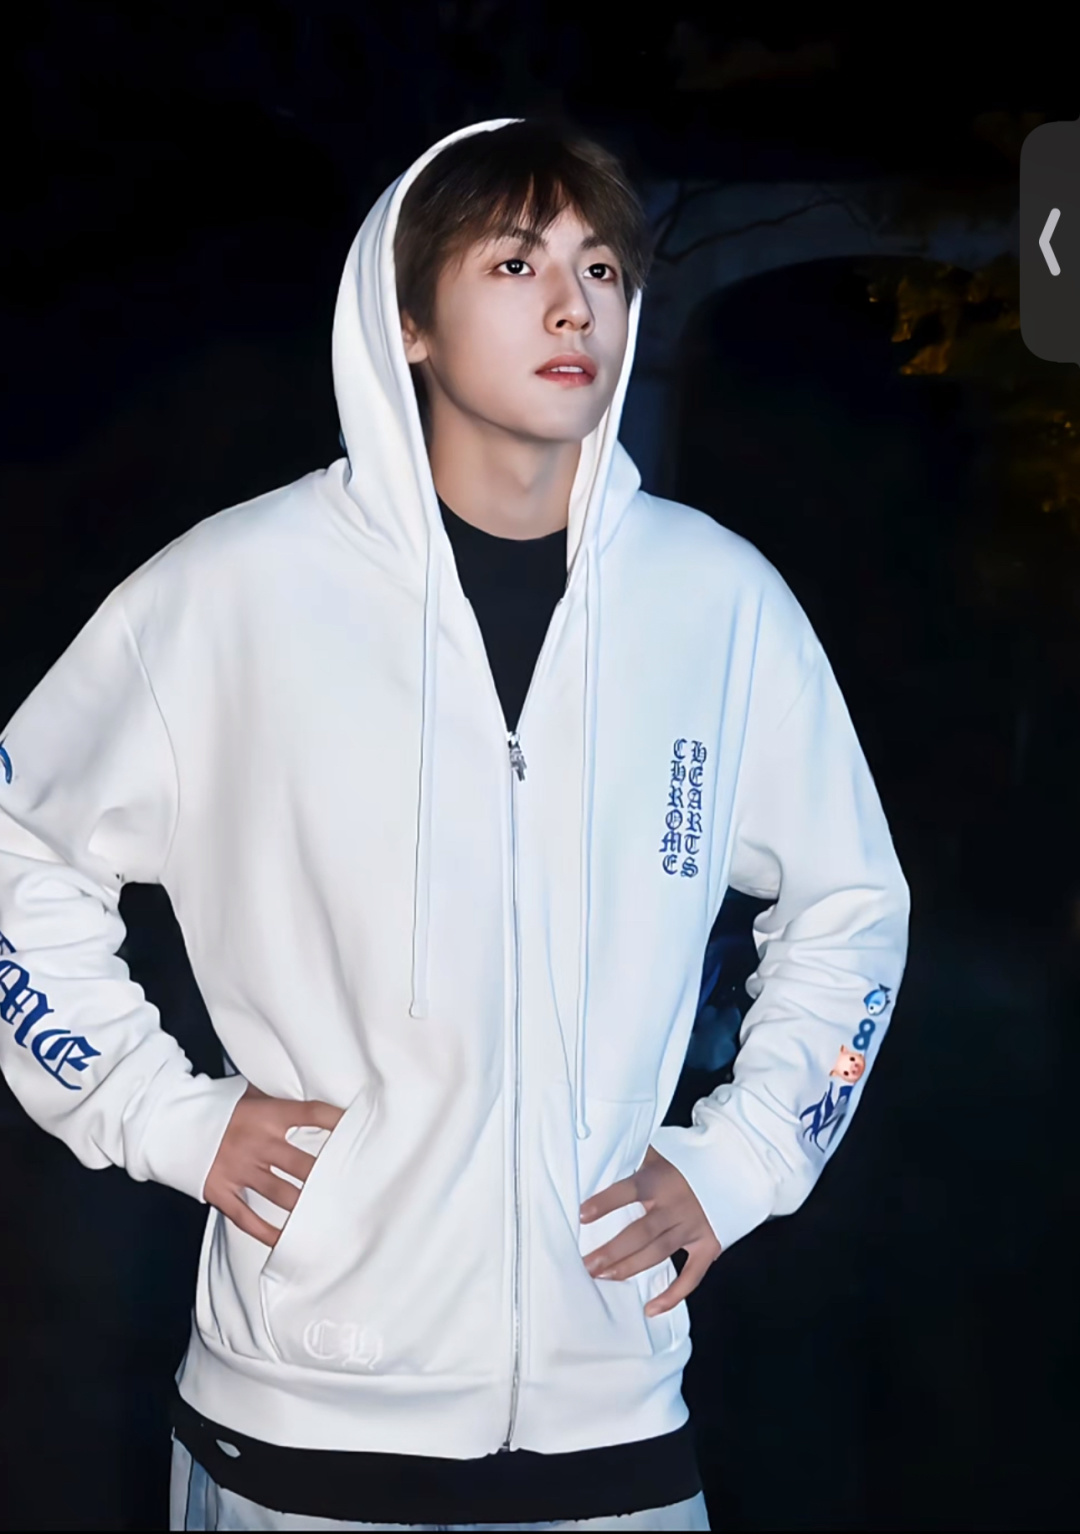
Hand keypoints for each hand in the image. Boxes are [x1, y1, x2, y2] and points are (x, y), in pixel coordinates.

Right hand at [203, 1082, 344, 1246]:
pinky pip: (248, 1217)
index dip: (339, 1121)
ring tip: (329, 1216)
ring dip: (305, 1206)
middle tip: (352, 1187)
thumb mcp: (248, 1093)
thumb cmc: (215, 1105)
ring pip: (282, 1194)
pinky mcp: (221, 1190)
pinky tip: (286, 1239)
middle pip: (304, 1164)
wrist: (169, 1121)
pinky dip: (267, 1231)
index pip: (313, 1114)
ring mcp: (239, 1169)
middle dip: (328, 1177)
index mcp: (267, 1114)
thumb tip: (308, 1092)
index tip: (359, 1129)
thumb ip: (276, 1099)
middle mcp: (257, 1143)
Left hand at [580, 1144, 721, 1315]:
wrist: (732, 1166)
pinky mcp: (708, 1245)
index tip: (582, 1216)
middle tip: (587, 1266)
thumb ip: (634, 1156)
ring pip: (657, 1253)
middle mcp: (675, 1205)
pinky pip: (691, 1275)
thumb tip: (600, 1149)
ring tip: (603, 1277)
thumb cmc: (686, 1161)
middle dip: (611, 1251)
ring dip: (629, 1268)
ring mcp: (693, 1227)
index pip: (628, 1191)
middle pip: (640, 1233)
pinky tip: (652, 1308)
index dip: (606, 1203)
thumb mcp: (659, 1152)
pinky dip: (673, 1294)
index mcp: (660, 1180)